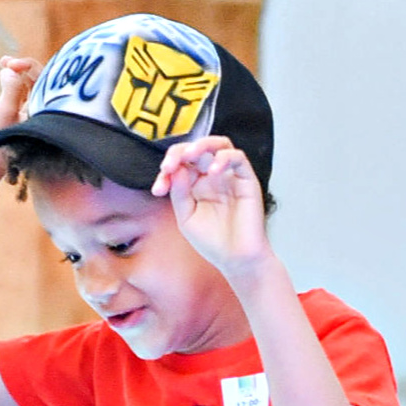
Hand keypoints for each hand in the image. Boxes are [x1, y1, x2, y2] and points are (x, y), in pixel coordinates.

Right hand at [0, 55, 34, 162]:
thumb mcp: (4, 113)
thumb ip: (11, 89)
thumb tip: (12, 70)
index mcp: (43, 115)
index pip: (44, 81)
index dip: (28, 66)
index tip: (10, 64)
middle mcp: (39, 117)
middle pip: (37, 84)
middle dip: (22, 68)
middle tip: (4, 61)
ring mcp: (28, 119)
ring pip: (27, 90)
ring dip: (16, 75)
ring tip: (3, 64)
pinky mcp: (16, 123)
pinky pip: (19, 98)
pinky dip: (12, 86)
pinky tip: (3, 77)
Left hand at [158, 135, 272, 279]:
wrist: (236, 261)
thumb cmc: (213, 243)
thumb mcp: (186, 218)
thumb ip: (179, 193)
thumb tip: (176, 168)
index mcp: (196, 184)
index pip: (180, 164)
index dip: (167, 170)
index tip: (158, 189)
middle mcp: (213, 177)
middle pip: (197, 149)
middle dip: (179, 152)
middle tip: (169, 165)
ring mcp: (230, 177)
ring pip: (220, 145)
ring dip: (202, 145)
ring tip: (190, 155)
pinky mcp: (247, 180)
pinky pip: (238, 158)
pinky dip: (224, 158)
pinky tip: (213, 172)